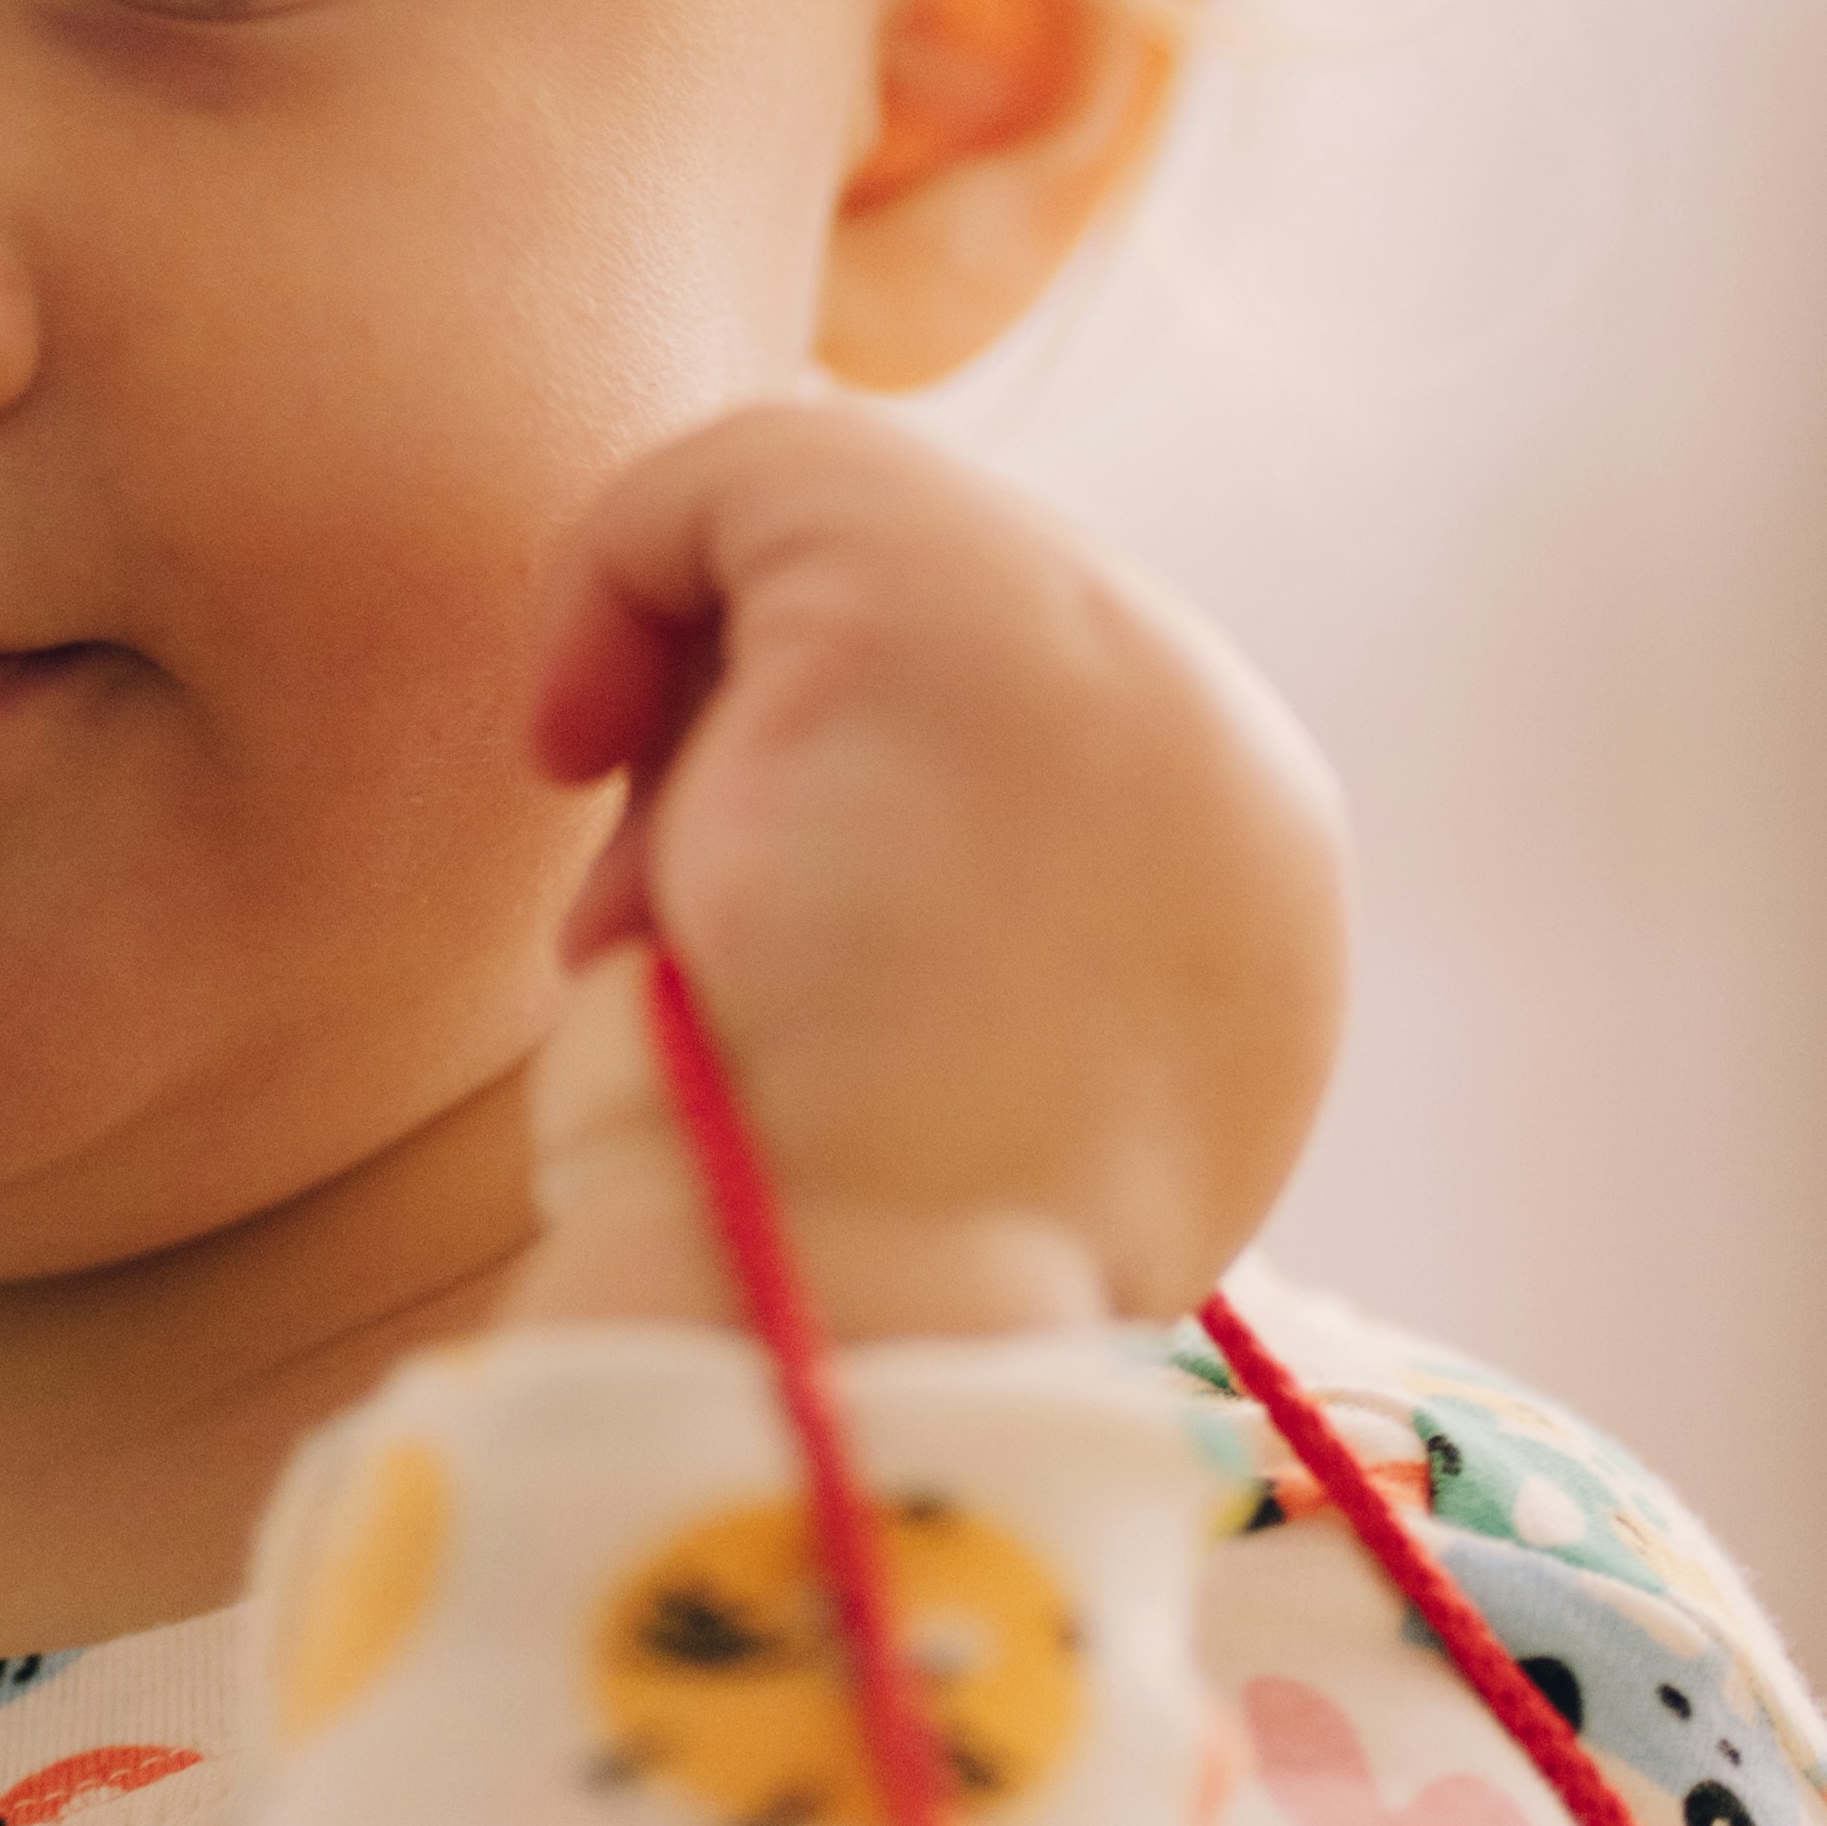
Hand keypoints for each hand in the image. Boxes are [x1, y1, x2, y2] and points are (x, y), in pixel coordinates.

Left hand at [497, 399, 1348, 1343]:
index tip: (760, 970)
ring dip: (703, 715)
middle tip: (689, 945)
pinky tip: (567, 740)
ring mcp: (1113, 653)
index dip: (849, 817)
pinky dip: (619, 572)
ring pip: (839, 536)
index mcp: (1259, 889)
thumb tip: (792, 854)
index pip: (1020, 738)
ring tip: (667, 922)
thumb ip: (967, 944)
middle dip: (769, 759)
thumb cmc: (865, 1291)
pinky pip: (739, 479)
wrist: (861, 1346)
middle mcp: (1227, 751)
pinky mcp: (945, 602)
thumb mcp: (977, 1107)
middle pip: (937, 626)